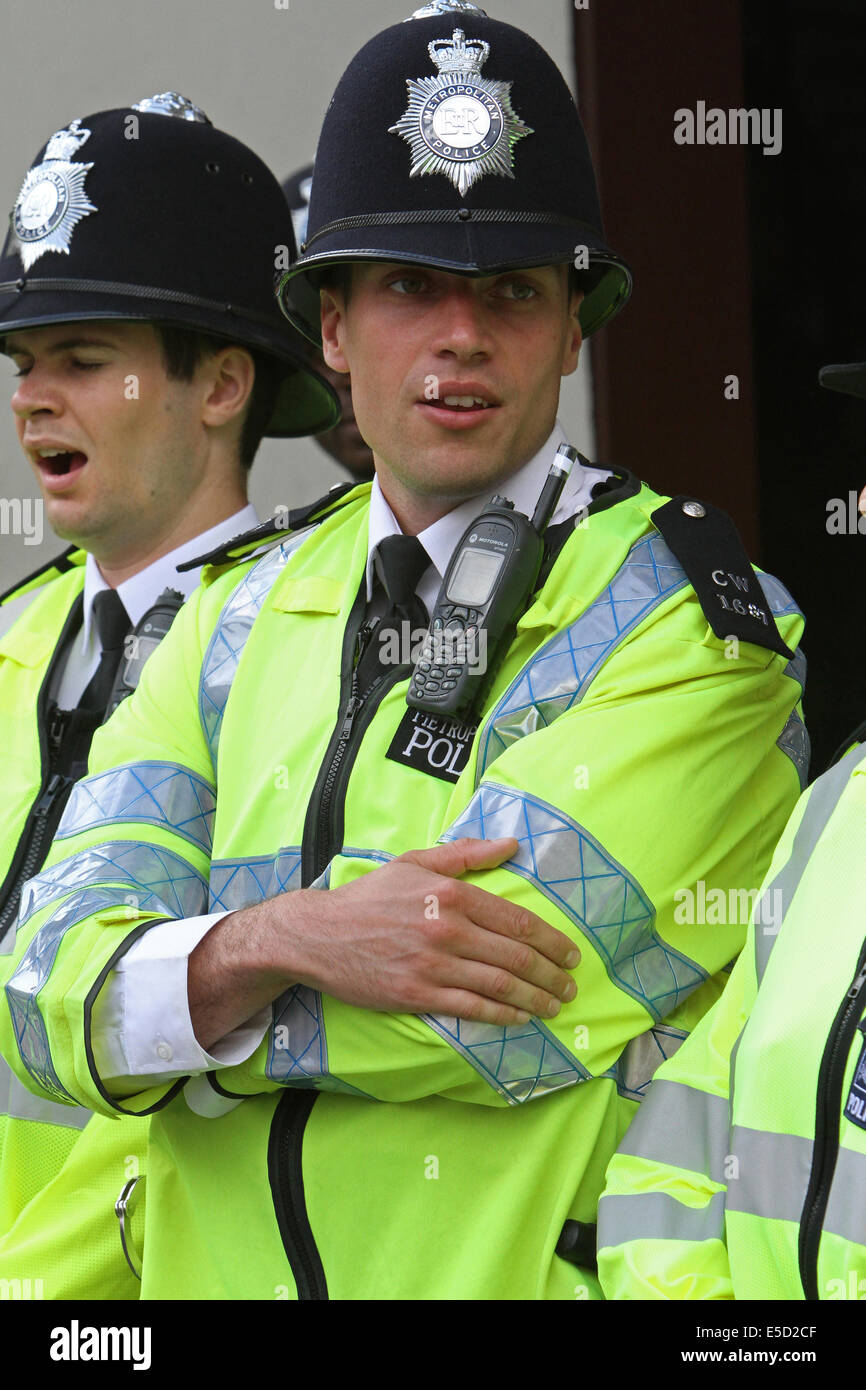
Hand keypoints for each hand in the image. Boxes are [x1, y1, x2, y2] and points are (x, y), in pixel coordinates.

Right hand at [190, 837, 580, 1048]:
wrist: (318, 934)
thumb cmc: (370, 896)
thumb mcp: (415, 861)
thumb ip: (466, 854)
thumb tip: (512, 844)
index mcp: (451, 893)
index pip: (518, 921)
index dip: (552, 941)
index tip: (571, 954)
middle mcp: (447, 929)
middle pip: (516, 957)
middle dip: (552, 975)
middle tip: (571, 986)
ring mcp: (433, 965)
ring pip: (500, 985)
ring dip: (536, 998)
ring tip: (555, 1006)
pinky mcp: (417, 995)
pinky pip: (472, 1008)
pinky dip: (503, 1015)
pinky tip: (520, 1018)